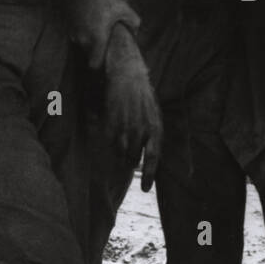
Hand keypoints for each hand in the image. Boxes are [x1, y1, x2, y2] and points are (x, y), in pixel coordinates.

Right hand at [62, 0, 140, 68]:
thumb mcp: (121, 7)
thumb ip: (133, 21)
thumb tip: (136, 32)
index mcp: (97, 38)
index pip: (95, 64)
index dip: (100, 66)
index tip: (107, 61)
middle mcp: (83, 39)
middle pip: (91, 54)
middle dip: (99, 49)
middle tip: (108, 40)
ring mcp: (74, 34)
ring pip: (84, 44)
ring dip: (92, 39)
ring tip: (100, 26)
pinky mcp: (69, 28)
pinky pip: (79, 35)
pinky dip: (85, 31)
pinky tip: (91, 20)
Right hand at [105, 58, 161, 190]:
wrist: (129, 73)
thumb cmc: (142, 96)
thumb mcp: (154, 115)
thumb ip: (152, 135)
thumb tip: (148, 153)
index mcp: (156, 128)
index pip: (153, 158)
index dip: (149, 175)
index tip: (146, 190)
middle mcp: (142, 129)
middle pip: (133, 157)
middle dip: (129, 163)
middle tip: (126, 165)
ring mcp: (126, 126)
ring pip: (121, 151)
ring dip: (119, 153)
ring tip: (117, 150)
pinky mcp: (112, 121)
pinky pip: (109, 141)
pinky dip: (109, 143)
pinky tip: (109, 139)